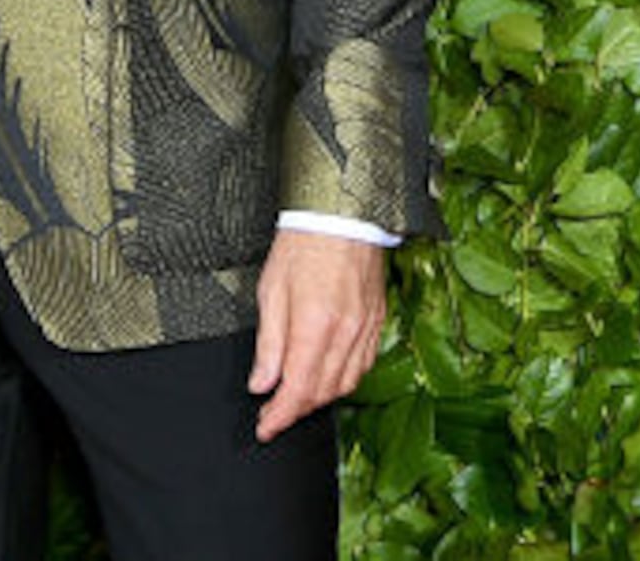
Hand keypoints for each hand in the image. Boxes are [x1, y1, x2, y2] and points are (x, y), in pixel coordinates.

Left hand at [247, 227, 386, 441]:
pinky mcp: (378, 318)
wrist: (341, 212)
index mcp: (315, 325)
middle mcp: (345, 332)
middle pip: (322, 392)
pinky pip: (364, 363)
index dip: (279, 416)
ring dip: (321, 397)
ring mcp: (366, 327)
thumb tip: (261, 383)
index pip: (297, 389)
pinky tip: (329, 375)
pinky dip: (345, 378)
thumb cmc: (303, 243)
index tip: (265, 427)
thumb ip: (269, 343)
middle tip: (274, 412)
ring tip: (298, 395)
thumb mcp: (271, 291)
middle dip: (296, 409)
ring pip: (346, 383)